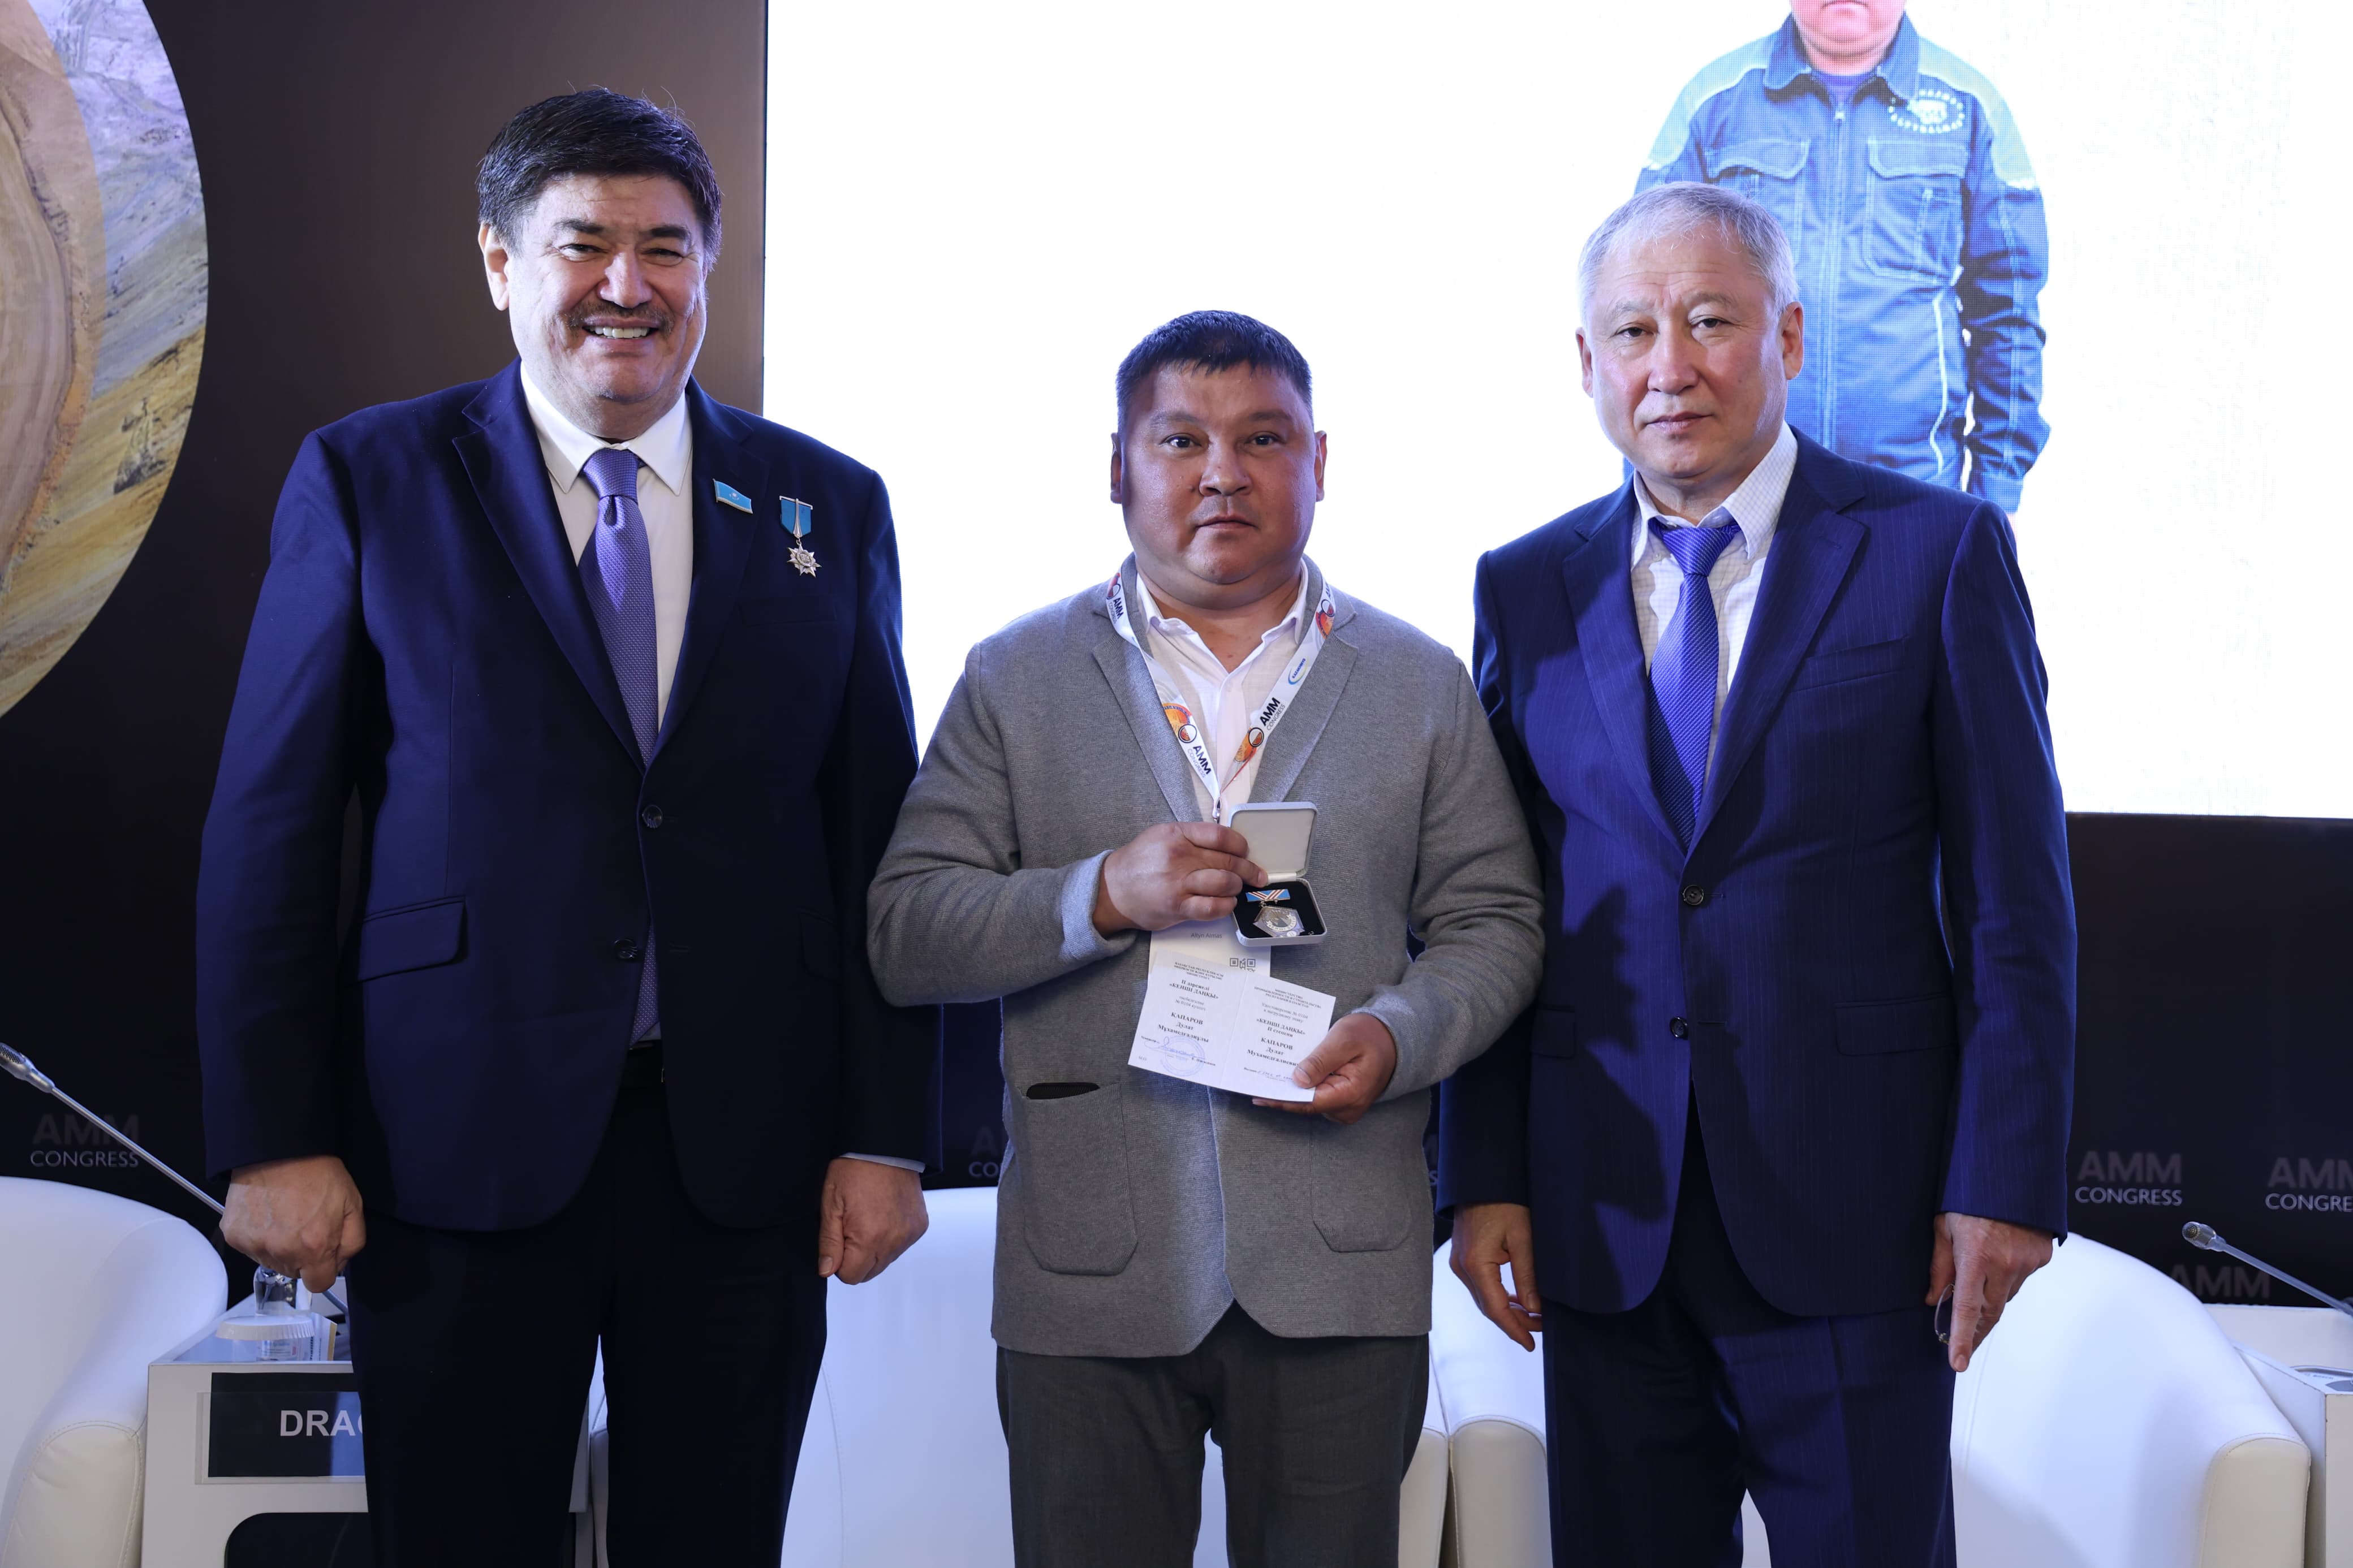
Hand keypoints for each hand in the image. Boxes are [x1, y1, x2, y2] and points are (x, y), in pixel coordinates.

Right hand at [222, 1156, 366, 1292]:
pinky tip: (267, 1215)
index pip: (319, 1284)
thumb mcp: (352, 1206)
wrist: (279, 1149)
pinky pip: (251, 1248)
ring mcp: (254, 1245)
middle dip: (303, 1256)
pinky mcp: (234, 1235)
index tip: (322, 1255)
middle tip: (304, 1226)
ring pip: (271, 1262)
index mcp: (313, 1248)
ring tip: (285, 1217)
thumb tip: (340, 1264)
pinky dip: (259, 1237)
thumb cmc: (318, 1173)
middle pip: (294, 1273)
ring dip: (279, 1248)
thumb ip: (352, 1243)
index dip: (324, 1270)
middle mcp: (281, 1252)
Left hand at [817, 1158, 928, 1283]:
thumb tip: (827, 1271)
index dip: (840, 1262)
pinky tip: (883, 1216)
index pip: (851, 1276)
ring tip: (868, 1218)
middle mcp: (894, 1241)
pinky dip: (890, 1238)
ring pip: (885, 1260)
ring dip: (874, 1248)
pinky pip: (900, 1246)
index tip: (839, 1239)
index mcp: (869, 1238)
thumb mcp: (831, 1204)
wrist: (886, 1147)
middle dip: (857, 1257)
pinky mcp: (919, 1227)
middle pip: (870, 1272)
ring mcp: (909, 1234)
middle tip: (852, 1227)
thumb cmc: (855, 1170)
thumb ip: (829, 1242)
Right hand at [1094, 821, 1266, 934]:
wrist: (1113, 889)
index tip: (1246, 852)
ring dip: (1237, 887)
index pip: (1221, 836)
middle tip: (1256, 875)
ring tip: (1237, 889)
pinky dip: (1226, 905)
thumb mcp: (1162, 835)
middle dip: (1248, 870)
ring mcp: (1178, 883)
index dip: (1241, 845)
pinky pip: (1213, 907)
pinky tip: (1226, 903)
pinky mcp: (1178, 906)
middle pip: (1228, 861)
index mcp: (1177, 834)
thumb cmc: (1140, 862)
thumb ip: (1192, 836)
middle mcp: (1179, 856)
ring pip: (1224, 882)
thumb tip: (1227, 843)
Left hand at [1254, 1011, 1397, 1124]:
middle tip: (1256, 1079)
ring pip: (1310, 1102)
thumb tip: (1297, 1080)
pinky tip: (1287, 1074)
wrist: (1391, 1039)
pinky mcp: (1341, 1102)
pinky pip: (1317, 1096)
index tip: (1259, 1093)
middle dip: (1282, 1092)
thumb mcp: (1343, 1039)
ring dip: (1291, 1089)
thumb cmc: (1369, 1035)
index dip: (1282, 1098)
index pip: (1308, 1102)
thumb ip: (1321, 1060)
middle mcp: (1347, 1108)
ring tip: (1267, 1074)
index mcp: (1350, 1094)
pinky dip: (1302, 1087)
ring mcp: (1345, 1107)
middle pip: (1306, 1104)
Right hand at [1451, 1202, 1541, 1350]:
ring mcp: (1459, 1262)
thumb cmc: (1504, 1202)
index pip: (1495, 1309)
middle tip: (1539, 1330)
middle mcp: (1462, 1267)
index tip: (1530, 1344)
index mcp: (1475, 1264)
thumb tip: (1534, 1310)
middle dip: (1514, 1322)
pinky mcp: (1463, 1257)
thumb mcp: (1524, 1239)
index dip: (1514, 1329)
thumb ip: (1528, 1277)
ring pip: (1483, 1298)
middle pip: (1487, 1307)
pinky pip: (1480, 1286)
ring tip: (1532, 1318)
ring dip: (1506, 1310)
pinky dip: (1497, 1296)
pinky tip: (1515, 1300)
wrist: (1483, 1178)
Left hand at [1927, 1211, 2052, 1371]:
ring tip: (1979, 1273)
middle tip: (1963, 1343)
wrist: (2012, 1172)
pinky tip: (2001, 1255)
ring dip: (1991, 1296)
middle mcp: (2005, 1264)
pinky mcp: (2042, 1257)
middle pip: (1990, 1313)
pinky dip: (2008, 1276)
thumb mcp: (1944, 1227)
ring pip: (2006, 1295)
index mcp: (1976, 1257)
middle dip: (1976, 1331)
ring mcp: (2027, 1262)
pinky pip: (2022, 1278)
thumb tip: (1932, 1299)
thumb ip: (1939, 1266)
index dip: (1961, 1339)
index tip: (1957, 1362)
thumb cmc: (1971, 1196)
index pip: (1966, 1310)